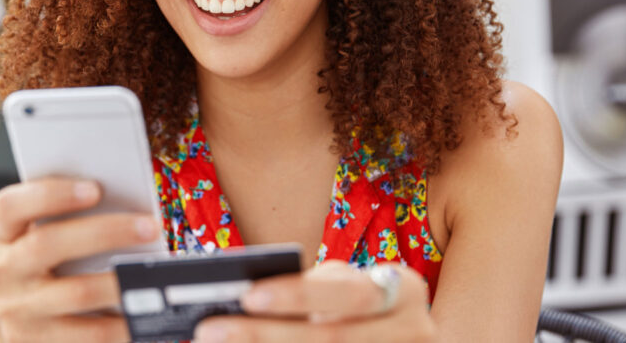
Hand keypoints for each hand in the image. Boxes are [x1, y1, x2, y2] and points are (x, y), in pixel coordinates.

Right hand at [0, 178, 159, 342]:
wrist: (18, 321)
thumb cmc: (40, 266)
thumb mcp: (38, 235)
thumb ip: (67, 218)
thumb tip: (125, 207)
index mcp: (3, 233)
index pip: (10, 206)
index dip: (51, 195)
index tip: (95, 189)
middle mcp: (2, 270)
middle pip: (48, 245)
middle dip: (104, 233)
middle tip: (148, 227)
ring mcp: (16, 310)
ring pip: (75, 293)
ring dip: (119, 282)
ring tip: (152, 273)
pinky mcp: (35, 342)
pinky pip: (88, 335)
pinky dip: (120, 324)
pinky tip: (142, 313)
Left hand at [194, 261, 437, 341]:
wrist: (402, 340)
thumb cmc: (361, 308)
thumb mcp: (349, 288)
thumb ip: (313, 289)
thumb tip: (244, 299)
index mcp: (405, 290)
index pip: (348, 293)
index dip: (298, 295)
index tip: (247, 296)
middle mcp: (415, 332)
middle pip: (333, 338)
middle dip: (266, 335)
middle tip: (209, 330)